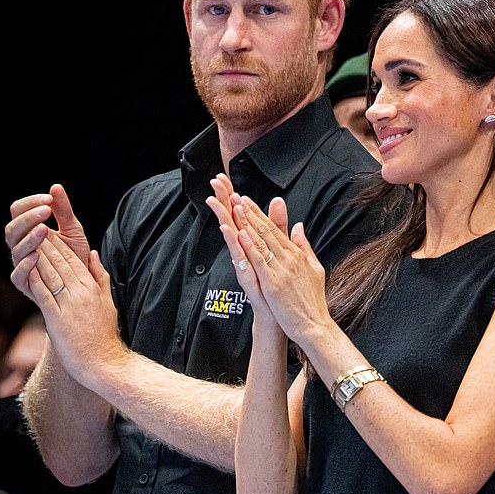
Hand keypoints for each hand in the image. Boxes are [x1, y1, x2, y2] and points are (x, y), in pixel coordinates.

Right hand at [6, 183, 89, 300]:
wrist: (84, 283)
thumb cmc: (75, 255)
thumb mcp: (73, 230)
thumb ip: (63, 210)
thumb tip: (56, 187)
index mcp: (28, 230)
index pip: (18, 211)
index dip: (30, 203)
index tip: (49, 198)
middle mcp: (21, 246)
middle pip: (12, 229)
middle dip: (28, 218)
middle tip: (46, 210)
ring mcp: (22, 265)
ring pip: (15, 250)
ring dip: (29, 238)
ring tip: (43, 229)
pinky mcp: (26, 284)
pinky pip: (18, 275)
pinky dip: (25, 265)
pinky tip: (36, 256)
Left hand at [24, 234, 122, 387]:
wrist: (104, 363)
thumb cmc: (104, 336)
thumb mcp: (107, 302)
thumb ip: (101, 277)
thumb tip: (94, 254)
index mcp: (92, 288)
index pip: (74, 260)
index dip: (60, 244)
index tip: (50, 231)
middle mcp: (81, 293)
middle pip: (61, 263)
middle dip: (47, 244)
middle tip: (35, 228)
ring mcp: (69, 306)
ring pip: (51, 275)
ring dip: (39, 257)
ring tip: (29, 242)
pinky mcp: (57, 320)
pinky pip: (44, 295)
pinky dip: (35, 279)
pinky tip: (27, 268)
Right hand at [206, 174, 281, 325]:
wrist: (277, 315)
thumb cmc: (276, 286)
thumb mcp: (279, 248)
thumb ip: (278, 225)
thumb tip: (279, 201)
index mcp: (253, 244)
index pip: (241, 214)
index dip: (233, 196)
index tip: (224, 178)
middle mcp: (245, 252)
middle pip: (232, 220)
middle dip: (224, 200)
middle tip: (215, 181)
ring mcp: (244, 264)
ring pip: (232, 235)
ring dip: (223, 217)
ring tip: (215, 198)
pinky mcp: (246, 276)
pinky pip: (239, 257)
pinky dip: (233, 243)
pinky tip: (227, 228)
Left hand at [228, 194, 330, 346]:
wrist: (315, 325)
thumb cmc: (313, 301)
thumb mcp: (314, 268)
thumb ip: (304, 246)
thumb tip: (298, 226)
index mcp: (297, 255)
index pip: (276, 229)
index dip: (260, 214)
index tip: (247, 201)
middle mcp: (290, 259)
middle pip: (267, 231)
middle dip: (251, 212)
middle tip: (237, 196)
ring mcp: (281, 271)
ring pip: (261, 242)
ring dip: (248, 223)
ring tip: (236, 207)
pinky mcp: (273, 284)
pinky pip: (259, 262)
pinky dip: (250, 246)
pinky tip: (241, 234)